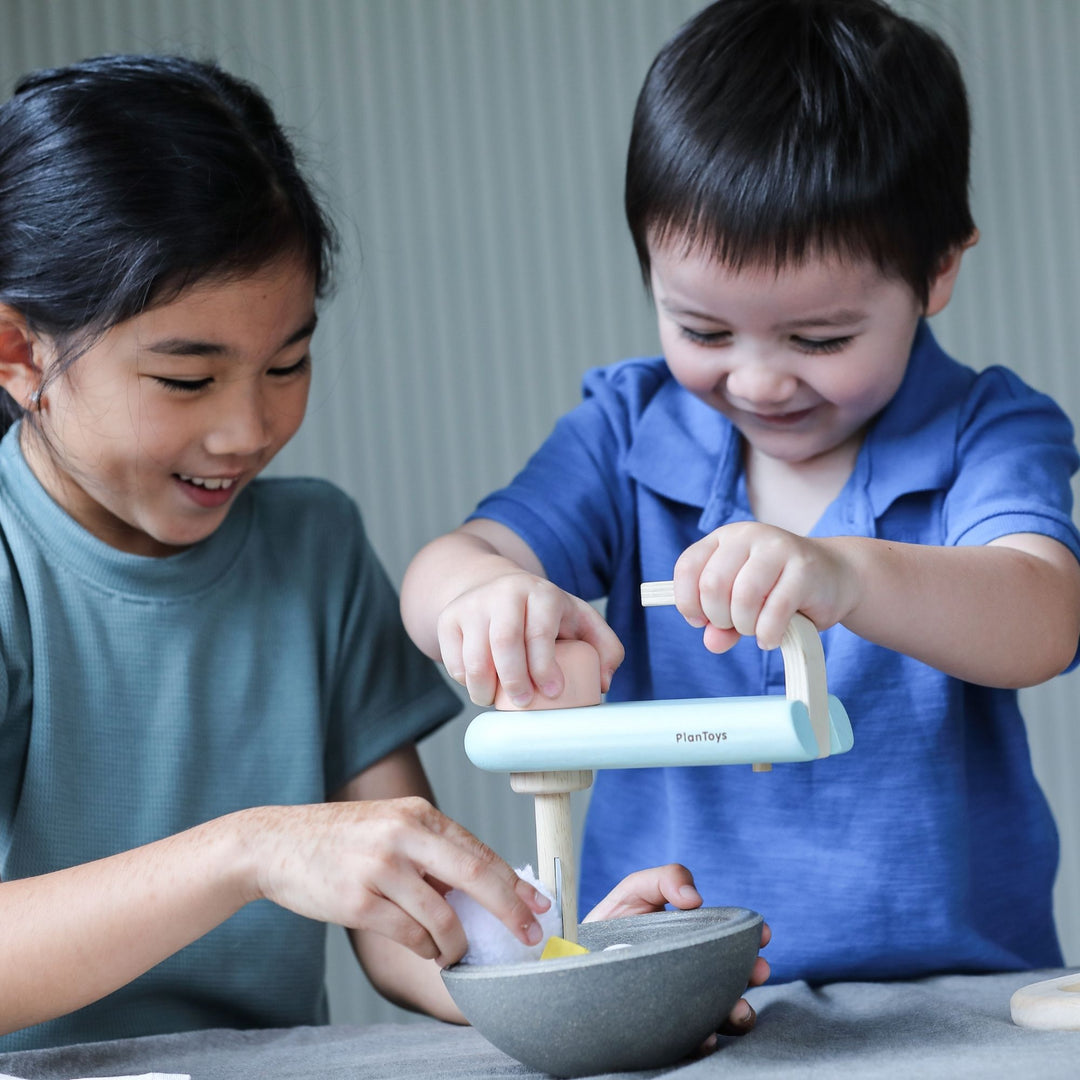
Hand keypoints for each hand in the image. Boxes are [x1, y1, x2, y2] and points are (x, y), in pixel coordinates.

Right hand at [243, 797, 549, 966]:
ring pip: (443, 917)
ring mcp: (379, 868)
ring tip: (456, 952)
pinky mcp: (357, 902)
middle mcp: (403, 834)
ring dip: (458, 944)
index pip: (480, 850)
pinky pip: (410, 936)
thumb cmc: (340, 839)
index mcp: (418, 813)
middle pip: (475, 876)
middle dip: (509, 910)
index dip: (514, 882)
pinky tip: (426, 949)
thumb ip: (432, 850)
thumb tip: (484, 890)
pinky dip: (427, 949)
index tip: (538, 904)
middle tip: (527, 934)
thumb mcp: (390, 825)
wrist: (275, 843)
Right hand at [437, 570, 622, 706]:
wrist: (496, 586)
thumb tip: (604, 682)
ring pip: (474, 658)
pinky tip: (482, 685)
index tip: (554, 693)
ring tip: (499, 701)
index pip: (539, 633)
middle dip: (515, 682)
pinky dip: (467, 682)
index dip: (545, 668)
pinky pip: (453, 662)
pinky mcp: (448, 619)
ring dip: (486, 690)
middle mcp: (504, 593)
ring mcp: (472, 605)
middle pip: (504, 644)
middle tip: (524, 704)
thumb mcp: (580, 620)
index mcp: (541, 593)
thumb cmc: (544, 614)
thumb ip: (605, 647)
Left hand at [584, 863, 770, 1037]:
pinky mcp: (667, 1030)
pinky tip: (704, 1035)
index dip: (751, 937)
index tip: (762, 935)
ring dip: (740, 1012)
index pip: (731, 940)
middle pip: (736, 978)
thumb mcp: (634, 891)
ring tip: (738, 1009)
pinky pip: (693, 1041)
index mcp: (692, 939)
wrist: (572, 963)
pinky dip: (705, 1040)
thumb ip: (666, 879)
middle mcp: (694, 973)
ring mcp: (683, 1003)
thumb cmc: (610, 926)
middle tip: (756, 971)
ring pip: (723, 1013)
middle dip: (752, 975)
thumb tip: (696, 898)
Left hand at [674, 521, 857, 651]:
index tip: (701, 621)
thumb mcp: (742, 603)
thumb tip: (711, 642)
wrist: (837, 575)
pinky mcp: (804, 569)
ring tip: (756, 629)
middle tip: (736, 626)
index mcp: (726, 538)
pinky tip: (771, 638)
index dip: (688, 602)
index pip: (688, 567)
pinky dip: (768, 634)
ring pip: (743, 598)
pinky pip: (774, 612)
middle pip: (712, 585)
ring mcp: (778, 548)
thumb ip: (720, 623)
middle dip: (719, 618)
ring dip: (745, 626)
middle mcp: (749, 536)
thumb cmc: (780, 589)